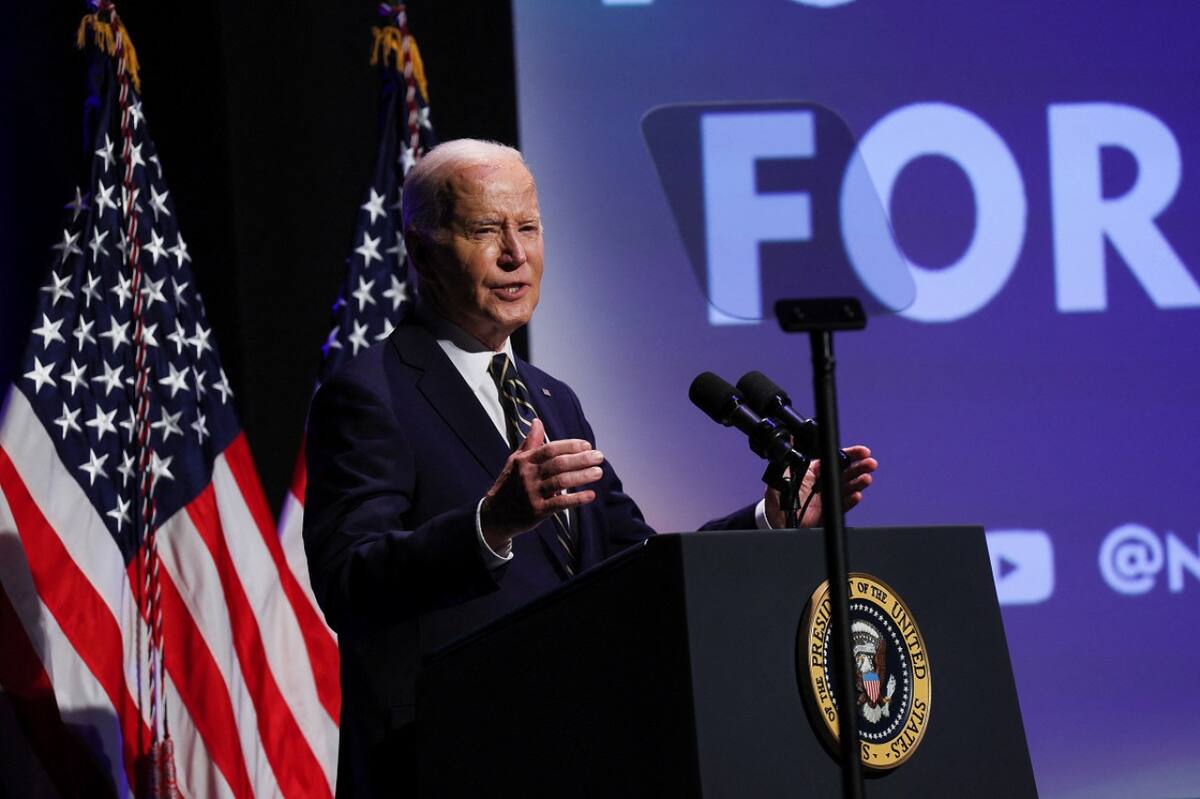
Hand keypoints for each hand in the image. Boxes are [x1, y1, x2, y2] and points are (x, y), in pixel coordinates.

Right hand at [480, 418, 603, 548]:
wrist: (495, 514)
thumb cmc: (509, 484)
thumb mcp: (515, 461)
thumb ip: (530, 442)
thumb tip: (537, 421)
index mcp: (524, 461)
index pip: (550, 449)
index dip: (570, 445)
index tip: (587, 445)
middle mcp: (528, 475)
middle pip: (559, 464)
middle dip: (581, 459)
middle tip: (599, 456)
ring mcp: (532, 493)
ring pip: (561, 481)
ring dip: (582, 476)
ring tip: (599, 472)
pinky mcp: (537, 510)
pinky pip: (560, 503)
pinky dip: (577, 499)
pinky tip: (591, 495)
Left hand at [764, 445, 876, 528]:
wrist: (776, 521)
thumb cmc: (779, 497)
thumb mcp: (782, 474)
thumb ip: (789, 458)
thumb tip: (790, 438)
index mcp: (814, 472)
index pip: (834, 460)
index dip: (849, 455)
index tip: (862, 452)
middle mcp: (823, 484)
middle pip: (844, 473)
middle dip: (859, 467)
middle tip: (870, 464)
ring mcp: (826, 498)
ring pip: (846, 488)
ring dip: (857, 483)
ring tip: (866, 479)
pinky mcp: (828, 513)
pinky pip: (841, 506)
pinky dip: (849, 501)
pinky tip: (856, 495)